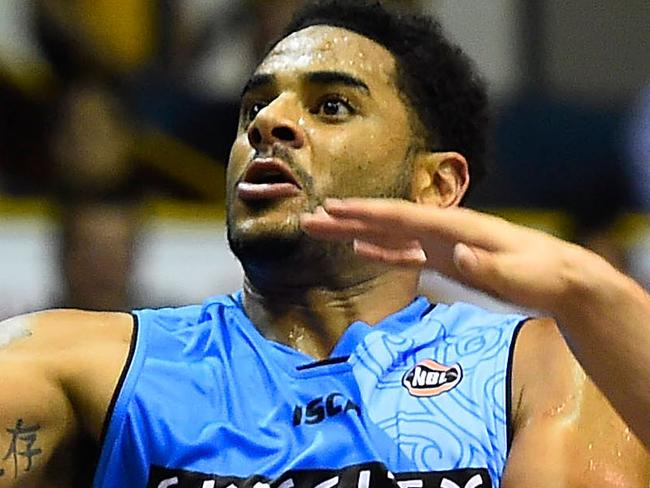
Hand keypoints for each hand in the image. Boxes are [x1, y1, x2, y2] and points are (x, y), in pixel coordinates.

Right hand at [300, 198, 613, 314]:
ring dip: (355, 232)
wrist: (560, 279)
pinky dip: (379, 251)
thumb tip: (455, 252)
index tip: (333, 207)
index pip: (400, 216)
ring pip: (389, 235)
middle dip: (347, 218)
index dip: (365, 212)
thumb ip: (486, 265)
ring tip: (324, 229)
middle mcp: (441, 228)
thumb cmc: (542, 275)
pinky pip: (403, 253)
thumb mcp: (519, 275)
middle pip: (385, 221)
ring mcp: (440, 243)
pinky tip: (359, 249)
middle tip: (311, 217)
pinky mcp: (443, 260)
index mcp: (454, 225)